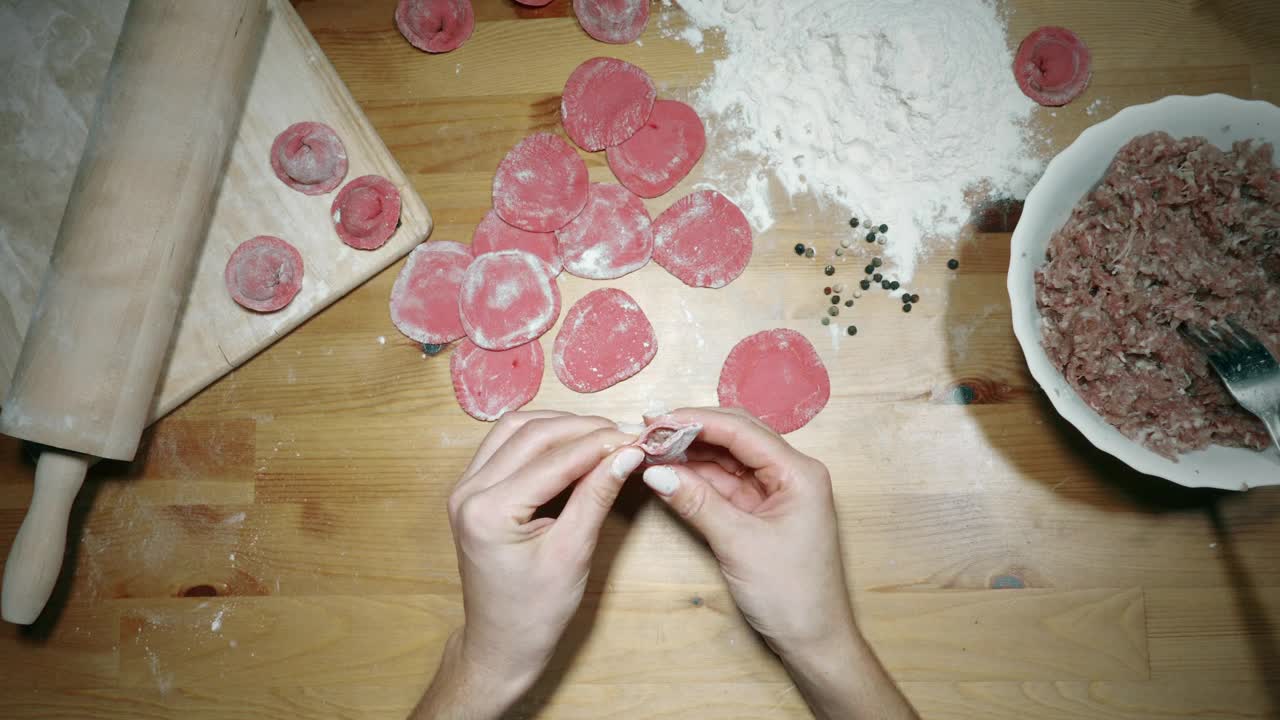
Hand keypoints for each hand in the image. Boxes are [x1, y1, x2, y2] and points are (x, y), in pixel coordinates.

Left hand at [414, 411, 644, 718]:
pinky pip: (505, 445)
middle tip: (625, 436)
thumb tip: (628, 453)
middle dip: (582, 429)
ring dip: (560, 426)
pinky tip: (572, 445)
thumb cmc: (536, 611)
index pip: (553, 459)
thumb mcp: (573, 553)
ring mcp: (465, 487)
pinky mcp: (472, 489)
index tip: (637, 438)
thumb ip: (597, 496)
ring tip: (602, 437)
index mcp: (488, 511)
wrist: (501, 643)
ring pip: (515, 430)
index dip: (599, 444)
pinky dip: (540, 438)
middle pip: (531, 434)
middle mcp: (468, 491)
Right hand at [640, 407, 915, 719]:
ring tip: (650, 449)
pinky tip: (669, 472)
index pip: (741, 430)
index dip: (696, 421)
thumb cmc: (791, 595)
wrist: (814, 642)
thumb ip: (697, 502)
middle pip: (735, 437)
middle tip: (647, 430)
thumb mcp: (738, 544)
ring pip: (727, 460)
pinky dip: (697, 478)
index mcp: (799, 472)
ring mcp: (775, 493)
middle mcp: (790, 474)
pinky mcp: (760, 512)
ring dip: (690, 454)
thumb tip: (654, 471)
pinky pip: (725, 484)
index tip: (656, 420)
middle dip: (691, 432)